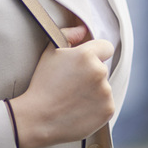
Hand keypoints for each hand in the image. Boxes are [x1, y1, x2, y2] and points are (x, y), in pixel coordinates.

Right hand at [8, 26, 113, 147]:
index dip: (96, 53)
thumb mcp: (50, 52)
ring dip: (94, 90)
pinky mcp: (108, 109)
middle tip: (72, 84)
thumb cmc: (43, 84)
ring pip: (104, 87)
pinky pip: (106, 103)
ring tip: (73, 98)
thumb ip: (68, 34)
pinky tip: (79, 109)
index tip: (86, 63)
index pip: (106, 47)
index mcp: (87, 55)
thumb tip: (83, 29)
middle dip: (91, 74)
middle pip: (103, 68)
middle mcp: (100, 72)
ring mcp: (106, 92)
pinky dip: (97, 107)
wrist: (39, 118)